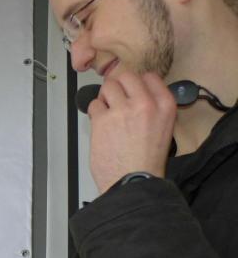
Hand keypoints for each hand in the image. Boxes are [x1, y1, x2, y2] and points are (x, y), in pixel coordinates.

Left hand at [87, 71, 175, 192]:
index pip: (149, 77)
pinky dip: (95, 113)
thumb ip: (153, 109)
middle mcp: (144, 103)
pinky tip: (101, 126)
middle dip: (118, 86)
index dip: (137, 84)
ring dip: (105, 98)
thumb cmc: (147, 161)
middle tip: (116, 101)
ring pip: (107, 87)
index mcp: (164, 105)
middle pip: (125, 76)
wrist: (134, 181)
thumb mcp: (163, 129)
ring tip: (108, 114)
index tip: (132, 93)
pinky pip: (94, 105)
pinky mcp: (102, 119)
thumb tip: (135, 95)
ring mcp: (122, 110)